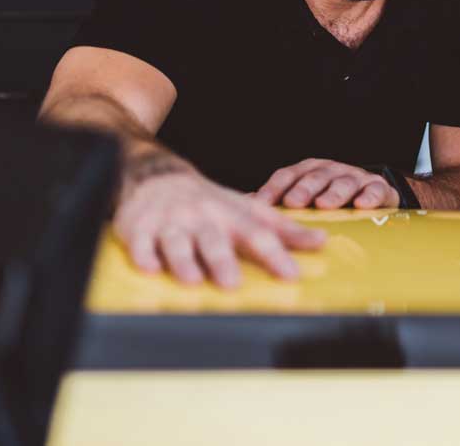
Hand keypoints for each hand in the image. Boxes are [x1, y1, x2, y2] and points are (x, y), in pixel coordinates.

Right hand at [113, 162, 325, 287]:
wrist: (156, 175)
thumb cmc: (208, 201)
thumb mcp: (246, 208)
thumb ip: (282, 228)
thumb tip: (320, 241)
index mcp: (230, 214)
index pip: (256, 234)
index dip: (274, 254)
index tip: (290, 274)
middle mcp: (201, 217)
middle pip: (214, 239)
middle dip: (223, 261)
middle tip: (232, 284)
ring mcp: (170, 222)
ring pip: (177, 242)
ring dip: (184, 261)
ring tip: (193, 281)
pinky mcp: (138, 228)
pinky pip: (140, 242)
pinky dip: (144, 255)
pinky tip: (149, 269)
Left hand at [254, 158, 400, 208]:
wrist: (370, 193)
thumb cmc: (328, 198)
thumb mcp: (303, 197)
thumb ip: (277, 201)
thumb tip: (243, 207)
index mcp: (307, 171)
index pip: (287, 175)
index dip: (274, 187)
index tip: (262, 203)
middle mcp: (330, 170)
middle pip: (314, 177)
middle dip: (303, 189)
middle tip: (293, 202)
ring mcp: (354, 177)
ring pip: (343, 182)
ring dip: (333, 193)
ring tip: (325, 205)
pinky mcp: (377, 187)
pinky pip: (375, 190)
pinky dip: (369, 196)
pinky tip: (362, 205)